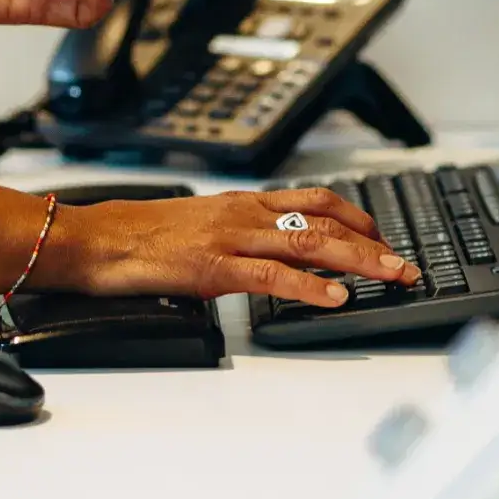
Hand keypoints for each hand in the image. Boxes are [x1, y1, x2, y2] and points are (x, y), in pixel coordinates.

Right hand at [38, 185, 420, 310]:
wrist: (92, 239)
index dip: (358, 217)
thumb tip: (263, 264)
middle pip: (325, 220)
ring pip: (310, 243)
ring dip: (359, 261)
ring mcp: (230, 239)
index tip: (384, 238)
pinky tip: (336, 299)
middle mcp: (242, 214)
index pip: (314, 200)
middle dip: (373, 242)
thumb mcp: (196, 229)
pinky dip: (311, 288)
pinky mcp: (213, 268)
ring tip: (391, 277)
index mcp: (240, 204)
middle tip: (406, 264)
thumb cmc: (134, 237)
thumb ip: (235, 241)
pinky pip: (273, 277)